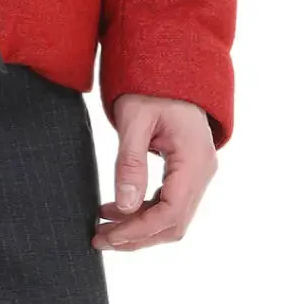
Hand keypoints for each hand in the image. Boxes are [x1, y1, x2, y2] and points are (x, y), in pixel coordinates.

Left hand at [92, 93, 216, 252]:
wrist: (170, 65)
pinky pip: (169, 203)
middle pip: (174, 223)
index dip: (139, 230)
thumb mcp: (134, 118)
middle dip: (136, 236)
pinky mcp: (187, 172)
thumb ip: (130, 162)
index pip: (171, 212)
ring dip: (139, 228)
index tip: (108, 236)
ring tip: (102, 229)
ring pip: (172, 218)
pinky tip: (115, 210)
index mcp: (194, 159)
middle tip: (99, 239)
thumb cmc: (150, 86)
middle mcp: (203, 172)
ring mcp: (198, 173)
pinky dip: (143, 212)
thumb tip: (123, 207)